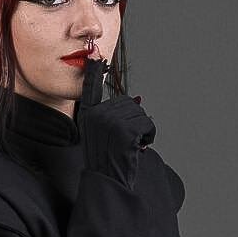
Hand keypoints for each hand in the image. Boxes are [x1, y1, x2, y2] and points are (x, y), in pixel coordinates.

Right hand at [76, 42, 155, 188]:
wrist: (108, 181)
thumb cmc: (108, 161)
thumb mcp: (103, 135)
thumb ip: (113, 116)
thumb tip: (139, 98)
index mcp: (88, 116)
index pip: (91, 89)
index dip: (93, 71)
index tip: (94, 55)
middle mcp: (96, 115)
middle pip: (127, 103)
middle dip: (134, 123)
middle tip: (125, 143)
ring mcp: (109, 121)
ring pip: (140, 114)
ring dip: (142, 131)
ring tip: (130, 147)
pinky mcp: (124, 129)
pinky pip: (148, 124)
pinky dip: (149, 137)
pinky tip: (137, 149)